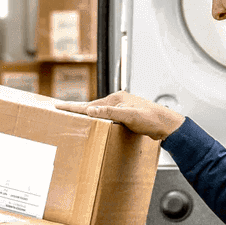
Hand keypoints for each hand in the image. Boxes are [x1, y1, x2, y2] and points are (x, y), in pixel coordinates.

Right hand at [55, 91, 184, 140]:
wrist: (167, 125)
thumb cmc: (152, 120)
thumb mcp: (130, 116)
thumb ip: (110, 113)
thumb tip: (91, 110)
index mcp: (116, 99)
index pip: (89, 104)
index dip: (73, 107)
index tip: (58, 106)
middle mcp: (118, 101)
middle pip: (92, 106)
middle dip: (76, 109)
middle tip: (61, 110)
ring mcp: (122, 108)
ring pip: (99, 111)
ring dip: (86, 114)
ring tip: (73, 116)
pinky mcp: (126, 116)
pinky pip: (106, 117)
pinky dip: (97, 119)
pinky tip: (95, 123)